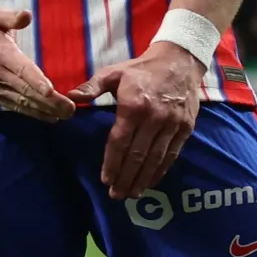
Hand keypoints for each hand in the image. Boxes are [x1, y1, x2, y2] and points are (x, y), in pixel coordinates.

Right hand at [0, 9, 75, 122]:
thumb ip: (10, 17)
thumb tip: (27, 15)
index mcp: (0, 53)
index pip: (21, 69)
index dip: (36, 81)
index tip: (51, 91)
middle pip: (25, 90)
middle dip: (49, 102)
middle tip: (70, 110)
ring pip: (21, 102)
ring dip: (43, 110)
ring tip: (64, 116)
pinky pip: (13, 106)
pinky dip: (31, 113)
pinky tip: (48, 117)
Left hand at [67, 41, 202, 199]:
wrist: (179, 61)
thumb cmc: (141, 69)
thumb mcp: (114, 72)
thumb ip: (91, 87)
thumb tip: (71, 98)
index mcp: (133, 105)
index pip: (120, 141)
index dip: (113, 163)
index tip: (106, 180)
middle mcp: (154, 118)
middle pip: (137, 155)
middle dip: (126, 178)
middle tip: (116, 195)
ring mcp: (172, 124)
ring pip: (155, 158)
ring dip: (143, 179)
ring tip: (132, 194)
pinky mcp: (185, 128)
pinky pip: (172, 154)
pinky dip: (161, 171)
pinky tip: (151, 181)